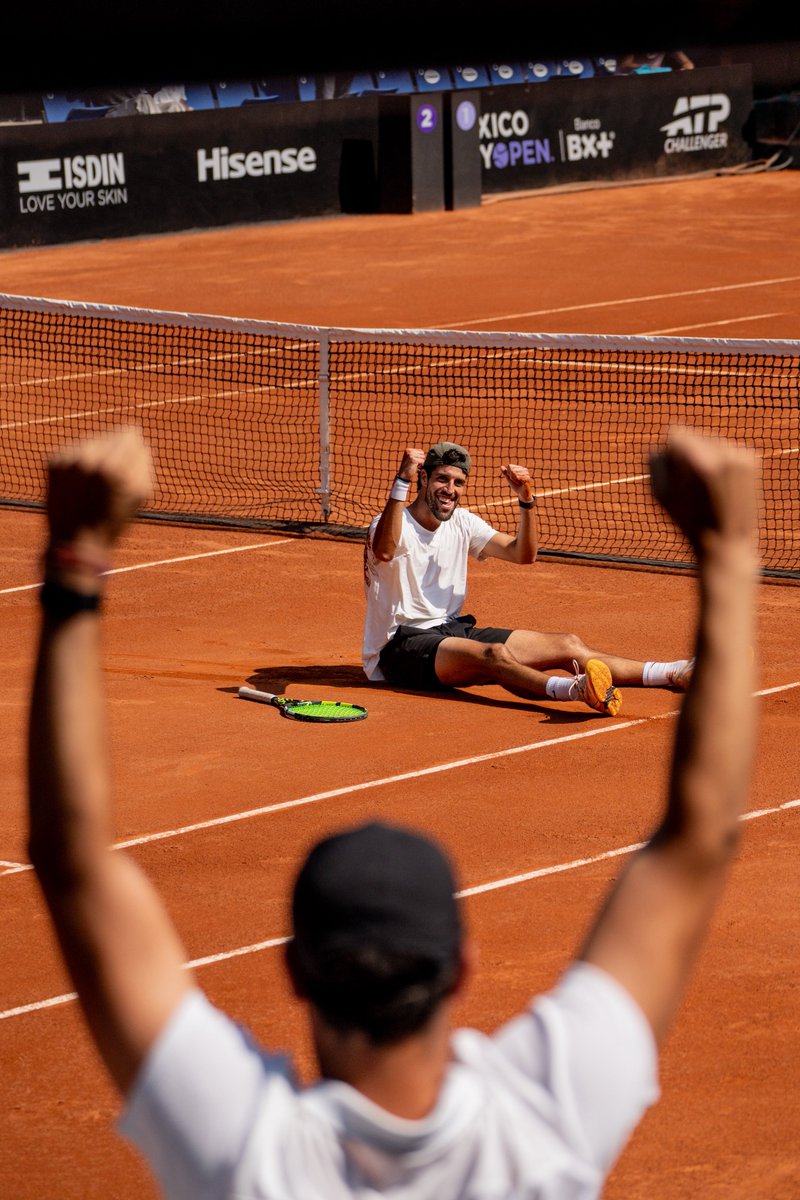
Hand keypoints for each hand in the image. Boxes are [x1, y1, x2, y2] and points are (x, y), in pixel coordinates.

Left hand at [46, 428, 153, 554]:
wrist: (75, 540)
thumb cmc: (112, 521)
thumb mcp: (140, 495)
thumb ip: (144, 464)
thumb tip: (140, 443)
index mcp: (114, 468)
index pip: (129, 433)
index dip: (134, 447)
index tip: (132, 461)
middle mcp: (89, 458)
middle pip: (111, 435)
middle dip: (116, 453)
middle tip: (111, 480)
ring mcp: (69, 459)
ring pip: (93, 441)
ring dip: (98, 456)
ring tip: (95, 483)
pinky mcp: (54, 461)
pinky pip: (75, 450)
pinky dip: (80, 462)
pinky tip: (80, 482)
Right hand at [397, 448, 424, 481]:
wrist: (403, 474)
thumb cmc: (408, 467)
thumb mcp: (412, 458)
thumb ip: (418, 455)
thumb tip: (426, 455)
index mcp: (408, 450)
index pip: (420, 451)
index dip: (420, 457)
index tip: (415, 461)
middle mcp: (409, 451)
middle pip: (422, 453)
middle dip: (420, 459)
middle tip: (415, 463)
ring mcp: (411, 455)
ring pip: (423, 457)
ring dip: (420, 462)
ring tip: (415, 465)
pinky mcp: (413, 460)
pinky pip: (422, 461)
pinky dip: (421, 465)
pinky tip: (416, 466)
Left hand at [500, 463, 533, 503]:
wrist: (522, 494)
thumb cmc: (516, 486)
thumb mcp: (509, 479)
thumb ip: (505, 473)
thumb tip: (501, 466)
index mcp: (520, 468)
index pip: (509, 466)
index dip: (508, 473)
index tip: (512, 478)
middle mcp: (524, 469)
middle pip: (511, 469)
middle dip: (511, 476)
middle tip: (516, 481)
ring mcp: (526, 473)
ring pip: (514, 472)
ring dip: (514, 479)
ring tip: (519, 483)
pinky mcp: (527, 477)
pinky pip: (517, 477)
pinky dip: (517, 481)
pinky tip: (521, 483)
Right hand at [649, 427, 757, 556]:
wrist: (726, 541)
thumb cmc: (688, 520)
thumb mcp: (659, 493)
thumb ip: (655, 462)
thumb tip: (662, 445)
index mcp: (697, 460)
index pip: (675, 432)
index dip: (669, 453)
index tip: (674, 475)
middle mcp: (721, 452)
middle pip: (693, 434)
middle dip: (687, 453)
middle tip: (691, 485)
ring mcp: (738, 454)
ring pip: (709, 439)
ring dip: (703, 456)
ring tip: (705, 487)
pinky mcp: (750, 458)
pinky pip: (725, 448)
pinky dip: (719, 461)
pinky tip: (719, 484)